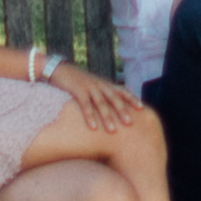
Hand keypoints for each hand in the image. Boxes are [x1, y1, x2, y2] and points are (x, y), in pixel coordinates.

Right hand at [25, 66, 150, 132]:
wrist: (59, 69)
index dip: (132, 98)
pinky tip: (93, 127)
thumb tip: (110, 107)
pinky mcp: (77, 90)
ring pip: (101, 103)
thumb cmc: (76, 81)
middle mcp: (99, 84)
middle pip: (114, 98)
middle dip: (122, 110)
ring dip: (107, 117)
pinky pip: (85, 105)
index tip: (141, 108)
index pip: (122, 90)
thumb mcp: (92, 86)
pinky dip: (90, 116)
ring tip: (113, 130)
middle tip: (130, 123)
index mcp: (104, 83)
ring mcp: (89, 87)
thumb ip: (101, 94)